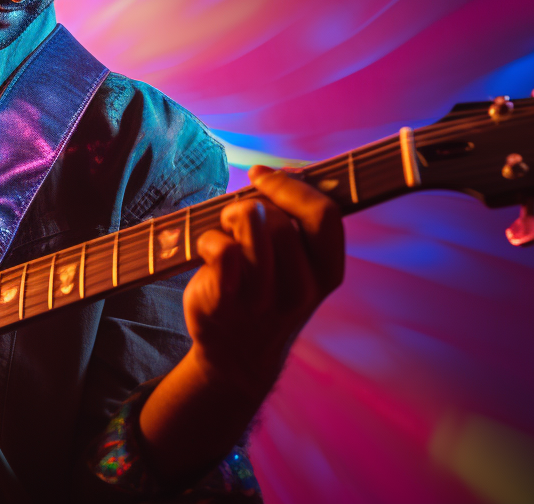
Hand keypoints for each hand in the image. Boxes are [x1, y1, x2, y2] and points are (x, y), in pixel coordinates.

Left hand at [183, 164, 345, 402]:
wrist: (237, 360)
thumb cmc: (264, 296)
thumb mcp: (294, 267)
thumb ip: (293, 224)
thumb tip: (275, 173)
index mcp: (326, 274)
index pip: (324, 215)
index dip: (292, 186)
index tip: (263, 175)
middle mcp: (301, 290)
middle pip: (280, 219)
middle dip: (253, 205)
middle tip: (236, 217)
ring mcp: (263, 300)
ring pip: (252, 226)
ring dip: (231, 216)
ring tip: (224, 228)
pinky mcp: (226, 305)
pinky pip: (223, 249)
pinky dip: (209, 238)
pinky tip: (207, 250)